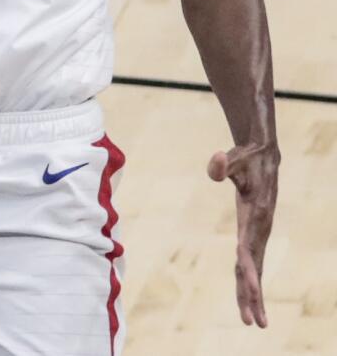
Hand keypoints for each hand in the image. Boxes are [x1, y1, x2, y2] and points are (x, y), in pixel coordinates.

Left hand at [207, 141, 278, 327]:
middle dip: (252, 295)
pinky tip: (247, 296)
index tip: (249, 287)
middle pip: (253, 267)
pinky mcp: (254, 233)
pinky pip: (250, 260)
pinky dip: (248, 279)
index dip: (247, 267)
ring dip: (252, 295)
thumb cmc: (246, 158)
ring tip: (253, 322)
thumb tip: (216, 160)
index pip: (249, 247)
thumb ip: (223, 164)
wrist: (263, 157)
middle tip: (251, 322)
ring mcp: (258, 233)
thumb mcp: (234, 158)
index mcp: (255, 216)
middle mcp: (259, 229)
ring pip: (253, 269)